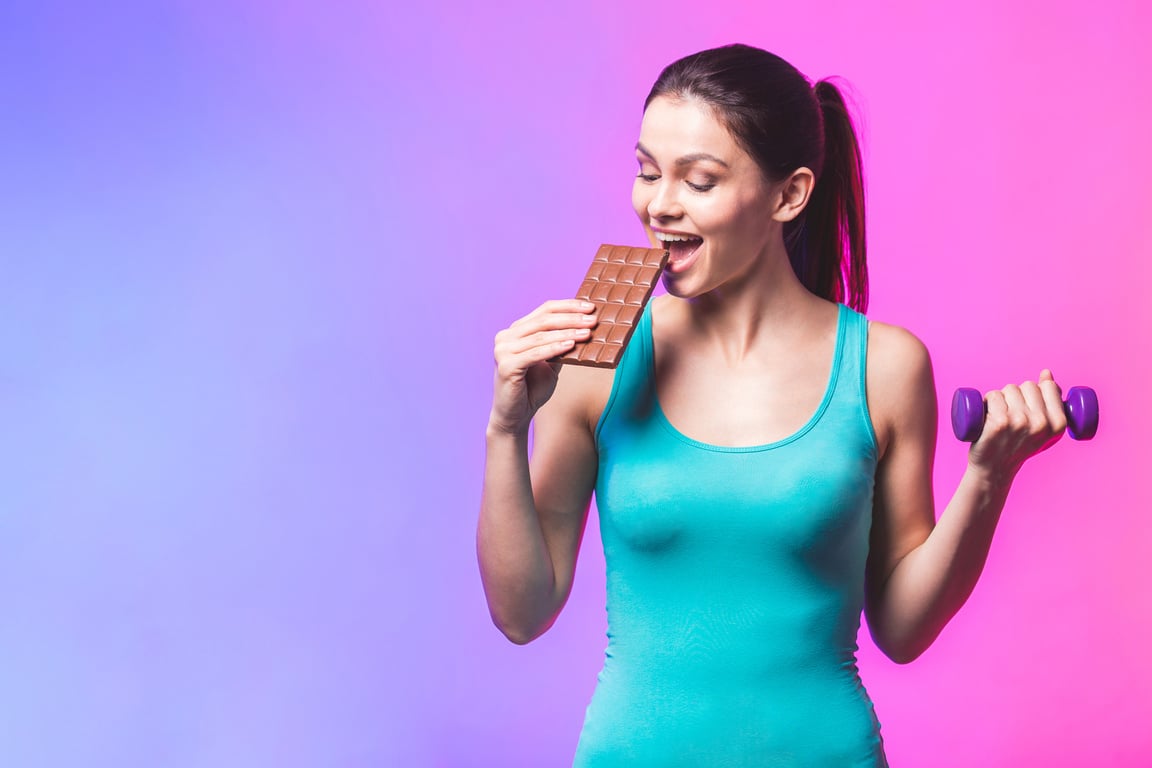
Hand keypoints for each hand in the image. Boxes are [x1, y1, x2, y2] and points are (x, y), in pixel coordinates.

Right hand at [488, 299, 597, 434]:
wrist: (515, 416)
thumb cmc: (532, 389)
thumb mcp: (552, 362)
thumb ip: (562, 345)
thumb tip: (587, 329)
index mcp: (516, 331)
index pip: (544, 310)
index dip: (568, 306)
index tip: (590, 307)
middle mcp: (506, 336)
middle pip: (543, 320)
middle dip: (571, 318)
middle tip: (593, 319)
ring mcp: (503, 350)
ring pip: (541, 336)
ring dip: (567, 333)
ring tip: (588, 333)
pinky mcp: (505, 365)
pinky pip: (535, 354)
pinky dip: (554, 348)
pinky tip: (571, 345)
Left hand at [967, 369, 1067, 482]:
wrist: (995, 468)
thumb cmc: (1019, 445)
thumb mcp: (1044, 427)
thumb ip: (1051, 400)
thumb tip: (1046, 372)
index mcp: (1058, 424)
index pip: (1048, 386)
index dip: (1035, 393)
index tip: (1028, 407)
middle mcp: (1041, 422)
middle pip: (1027, 385)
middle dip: (1017, 395)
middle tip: (1011, 415)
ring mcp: (1020, 421)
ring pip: (1008, 389)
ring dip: (1001, 398)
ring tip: (999, 417)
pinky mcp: (999, 422)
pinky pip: (993, 395)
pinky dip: (986, 402)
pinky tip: (987, 417)